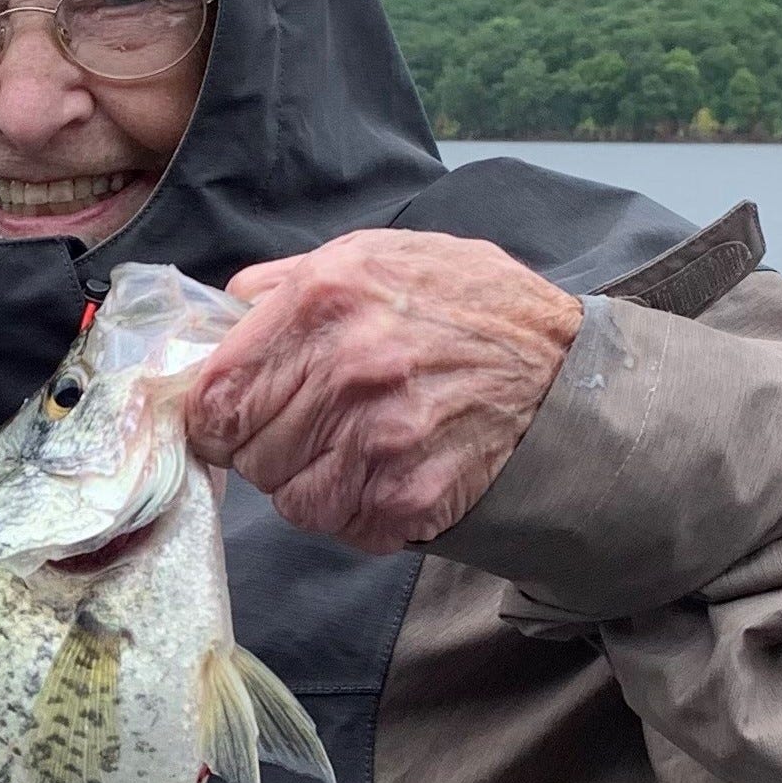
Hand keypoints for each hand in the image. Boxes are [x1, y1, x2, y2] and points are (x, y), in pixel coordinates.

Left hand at [185, 229, 582, 553]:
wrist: (569, 369)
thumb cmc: (463, 305)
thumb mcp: (373, 255)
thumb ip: (284, 282)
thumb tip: (219, 317)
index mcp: (321, 301)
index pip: (214, 394)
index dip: (212, 415)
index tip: (228, 418)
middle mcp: (346, 369)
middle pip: (245, 451)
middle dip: (264, 446)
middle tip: (309, 426)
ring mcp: (380, 438)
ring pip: (287, 497)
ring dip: (308, 482)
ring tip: (353, 447)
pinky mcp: (410, 497)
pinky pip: (340, 526)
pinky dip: (354, 512)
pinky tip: (386, 473)